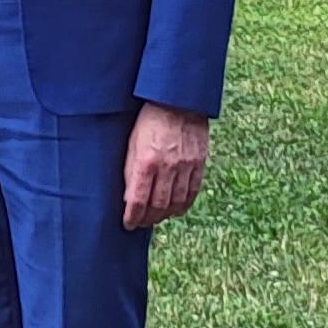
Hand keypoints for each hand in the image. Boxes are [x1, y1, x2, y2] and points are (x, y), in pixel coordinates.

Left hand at [122, 101, 209, 229]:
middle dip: (148, 219)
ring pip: (177, 202)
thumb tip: (129, 198)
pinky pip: (193, 191)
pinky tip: (176, 210)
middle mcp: (167, 167)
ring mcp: (186, 166)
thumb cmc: (148, 121)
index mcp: (146, 161)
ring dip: (165, 215)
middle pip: (158, 205)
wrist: (177, 102)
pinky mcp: (199, 163)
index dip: (133, 216)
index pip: (138, 200)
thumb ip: (131, 171)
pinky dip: (184, 205)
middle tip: (141, 223)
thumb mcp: (131, 144)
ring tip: (156, 219)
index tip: (128, 224)